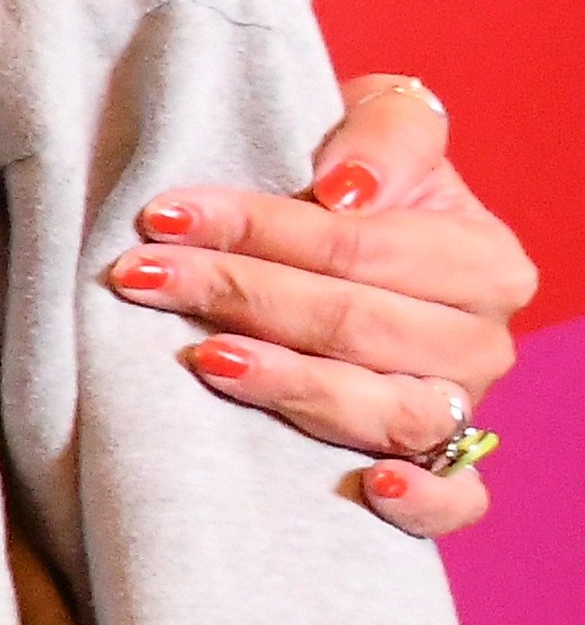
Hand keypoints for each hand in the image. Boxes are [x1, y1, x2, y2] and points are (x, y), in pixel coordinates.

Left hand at [124, 75, 524, 535]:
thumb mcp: (376, 123)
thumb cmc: (349, 179)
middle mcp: (479, 340)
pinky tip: (370, 488)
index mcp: (481, 257)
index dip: (259, 228)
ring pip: (387, 410)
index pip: (359, 246)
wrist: (352, 241)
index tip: (162, 216)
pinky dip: (421, 501)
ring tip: (204, 359)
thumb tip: (345, 186)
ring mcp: (459, 409)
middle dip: (240, 295)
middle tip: (143, 278)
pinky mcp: (440, 469)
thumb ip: (381, 133)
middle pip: (355, 326)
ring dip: (290, 386)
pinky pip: (456, 500)